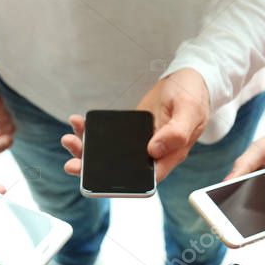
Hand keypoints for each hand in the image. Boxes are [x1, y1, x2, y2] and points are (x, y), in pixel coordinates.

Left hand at [61, 68, 209, 182]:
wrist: (188, 79)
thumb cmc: (194, 96)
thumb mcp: (189, 112)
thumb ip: (176, 133)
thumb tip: (154, 149)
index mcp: (168, 157)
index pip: (143, 180)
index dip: (119, 185)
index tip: (97, 181)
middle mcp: (151, 155)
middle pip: (119, 171)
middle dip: (93, 170)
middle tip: (72, 164)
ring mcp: (138, 143)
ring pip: (108, 155)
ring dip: (86, 150)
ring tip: (69, 140)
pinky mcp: (129, 131)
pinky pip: (107, 136)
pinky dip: (91, 131)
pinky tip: (78, 122)